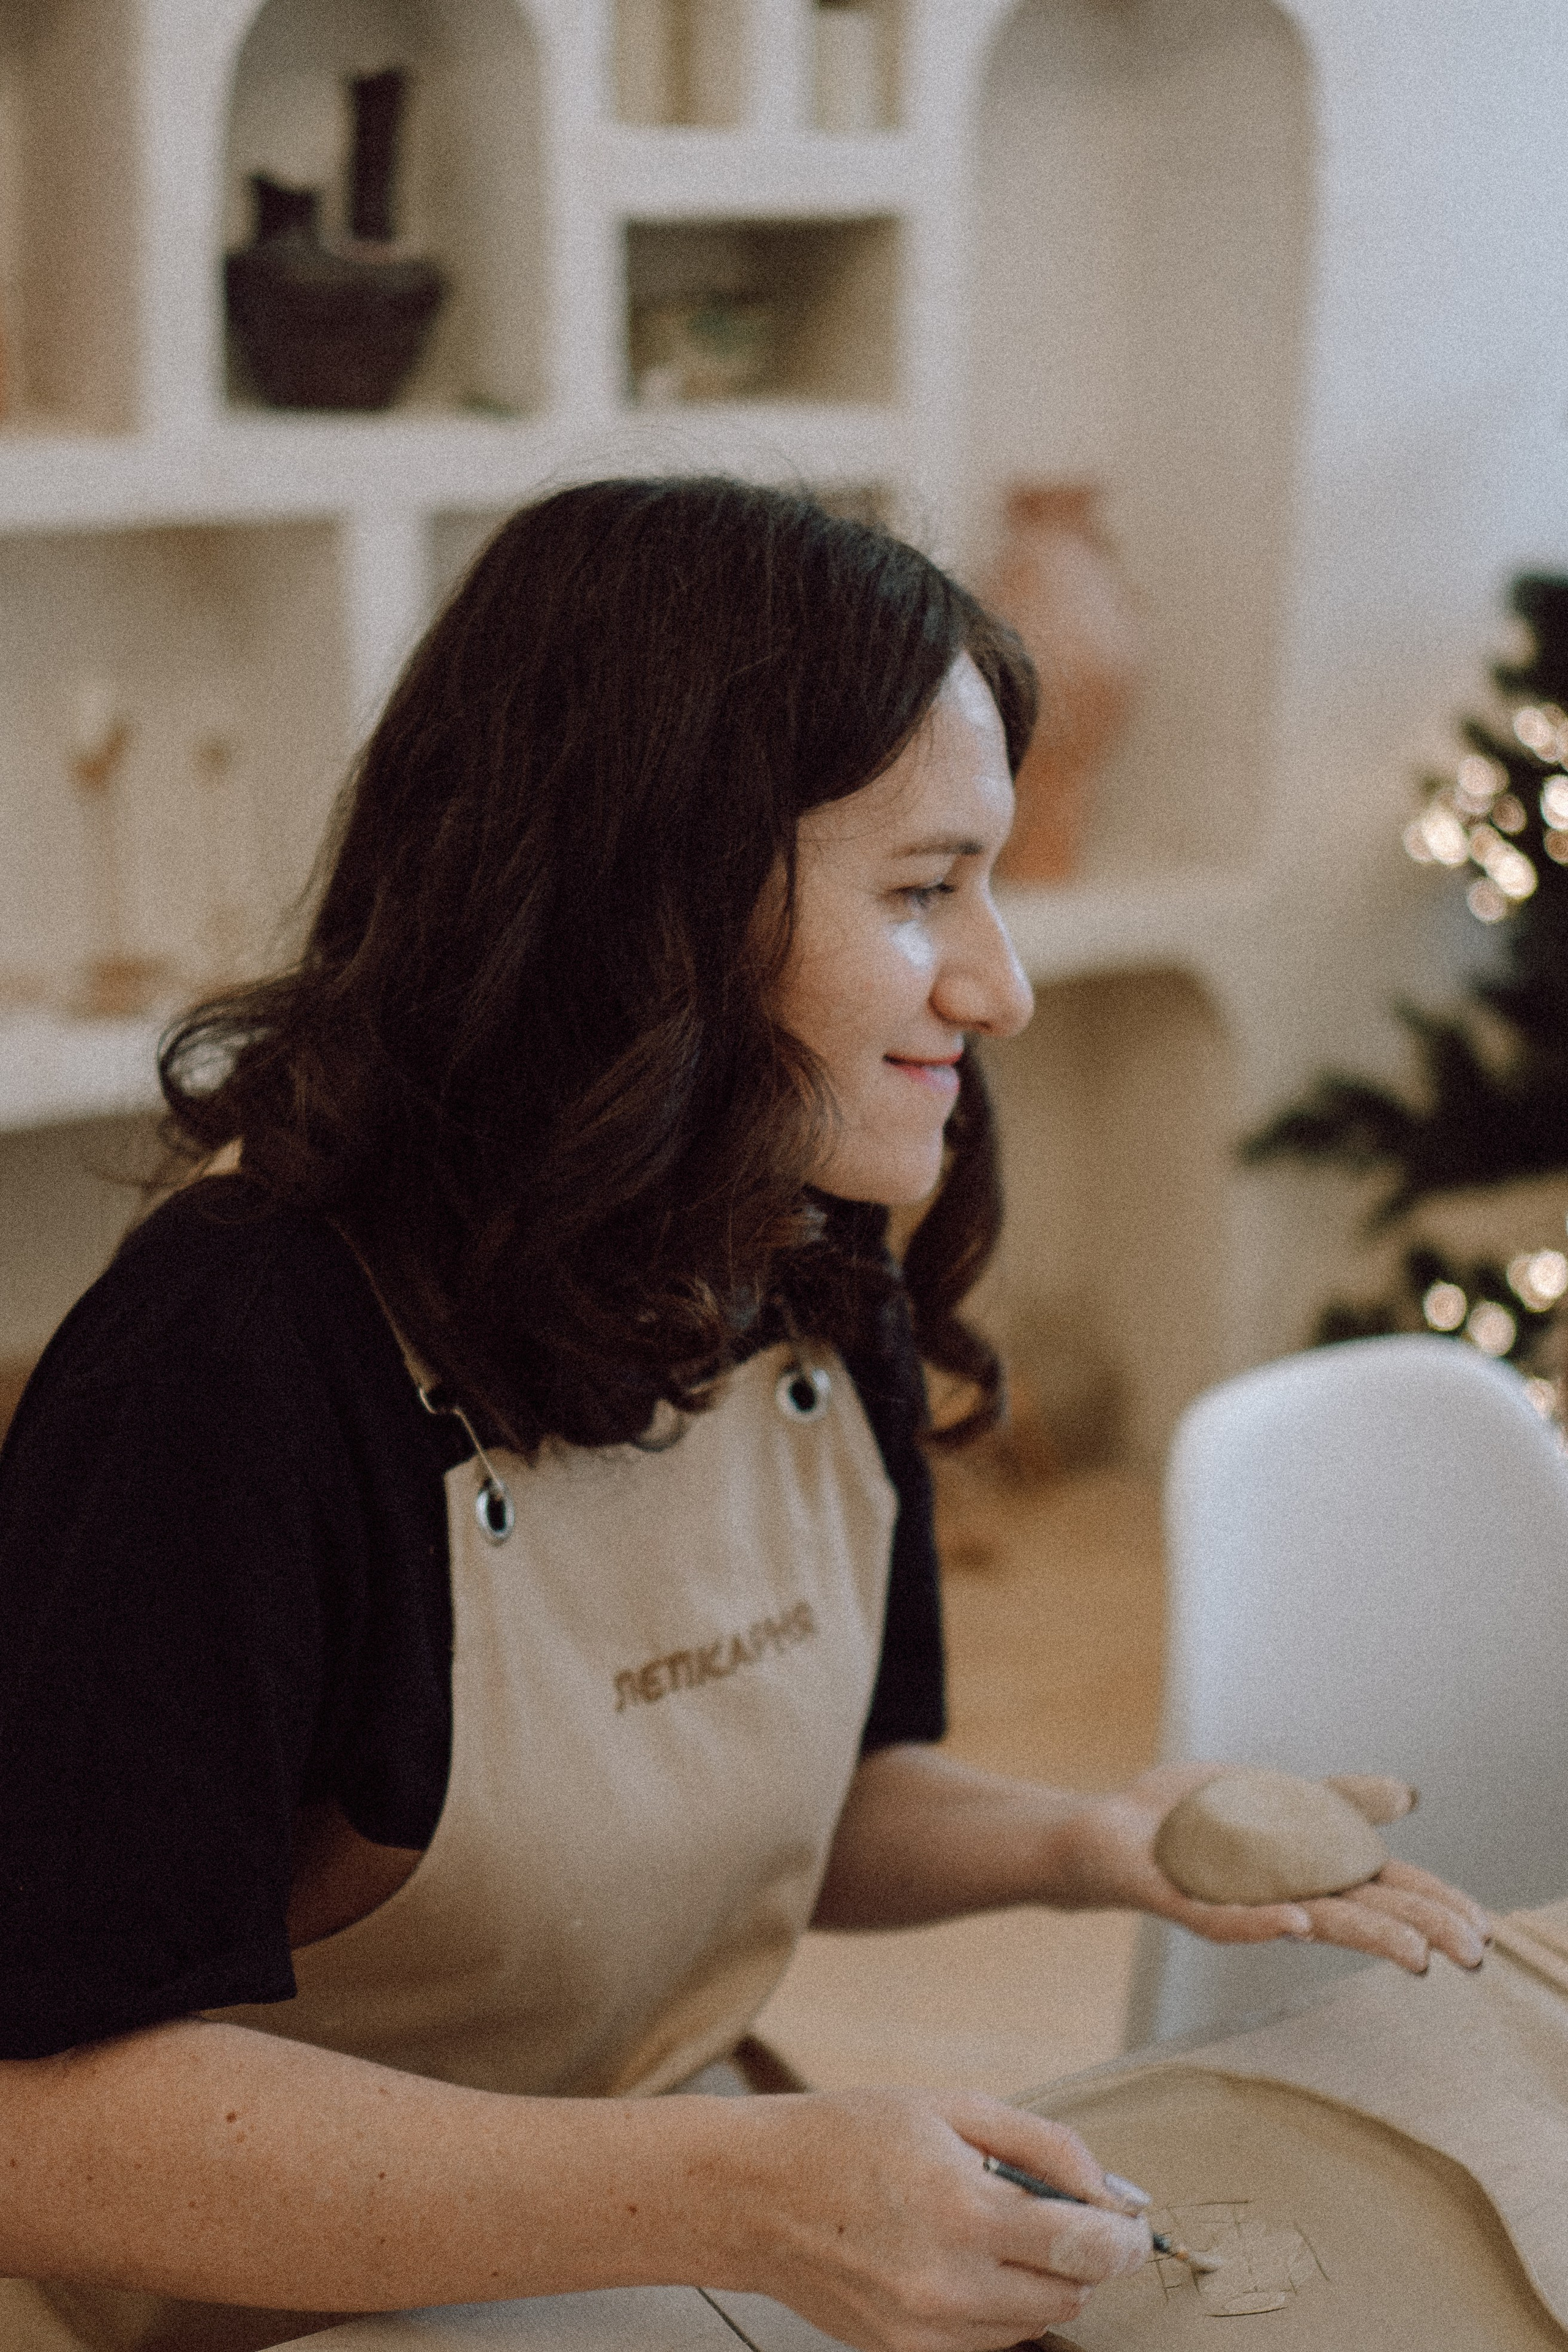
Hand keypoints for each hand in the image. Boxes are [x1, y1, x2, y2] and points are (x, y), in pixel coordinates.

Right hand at [729, 2087, 1149, 2351]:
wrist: (756, 2196)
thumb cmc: (846, 2138)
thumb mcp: (951, 2108)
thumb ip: (1043, 2145)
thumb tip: (1109, 2189)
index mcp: (961, 2211)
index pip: (1083, 2250)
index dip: (1124, 2238)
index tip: (1131, 2226)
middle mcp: (948, 2285)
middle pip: (1069, 2297)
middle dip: (1081, 2258)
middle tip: (1058, 2215)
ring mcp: (926, 2332)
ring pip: (1033, 2325)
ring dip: (1038, 2283)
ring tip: (994, 2230)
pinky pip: (987, 2343)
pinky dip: (997, 2307)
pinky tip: (964, 2261)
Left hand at [1060, 1762, 1492, 1973]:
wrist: (1110, 1832)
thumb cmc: (1192, 1820)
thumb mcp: (1274, 1796)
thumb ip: (1339, 1801)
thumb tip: (1410, 1797)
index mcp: (1306, 1868)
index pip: (1382, 1887)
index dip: (1431, 1903)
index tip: (1482, 1926)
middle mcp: (1281, 1892)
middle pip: (1361, 1912)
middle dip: (1417, 1931)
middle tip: (1470, 1955)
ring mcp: (1237, 1903)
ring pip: (1309, 1924)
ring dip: (1361, 1937)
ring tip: (1413, 1955)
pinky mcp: (1186, 1903)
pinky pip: (1227, 1921)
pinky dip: (1259, 1922)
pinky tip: (1294, 1923)